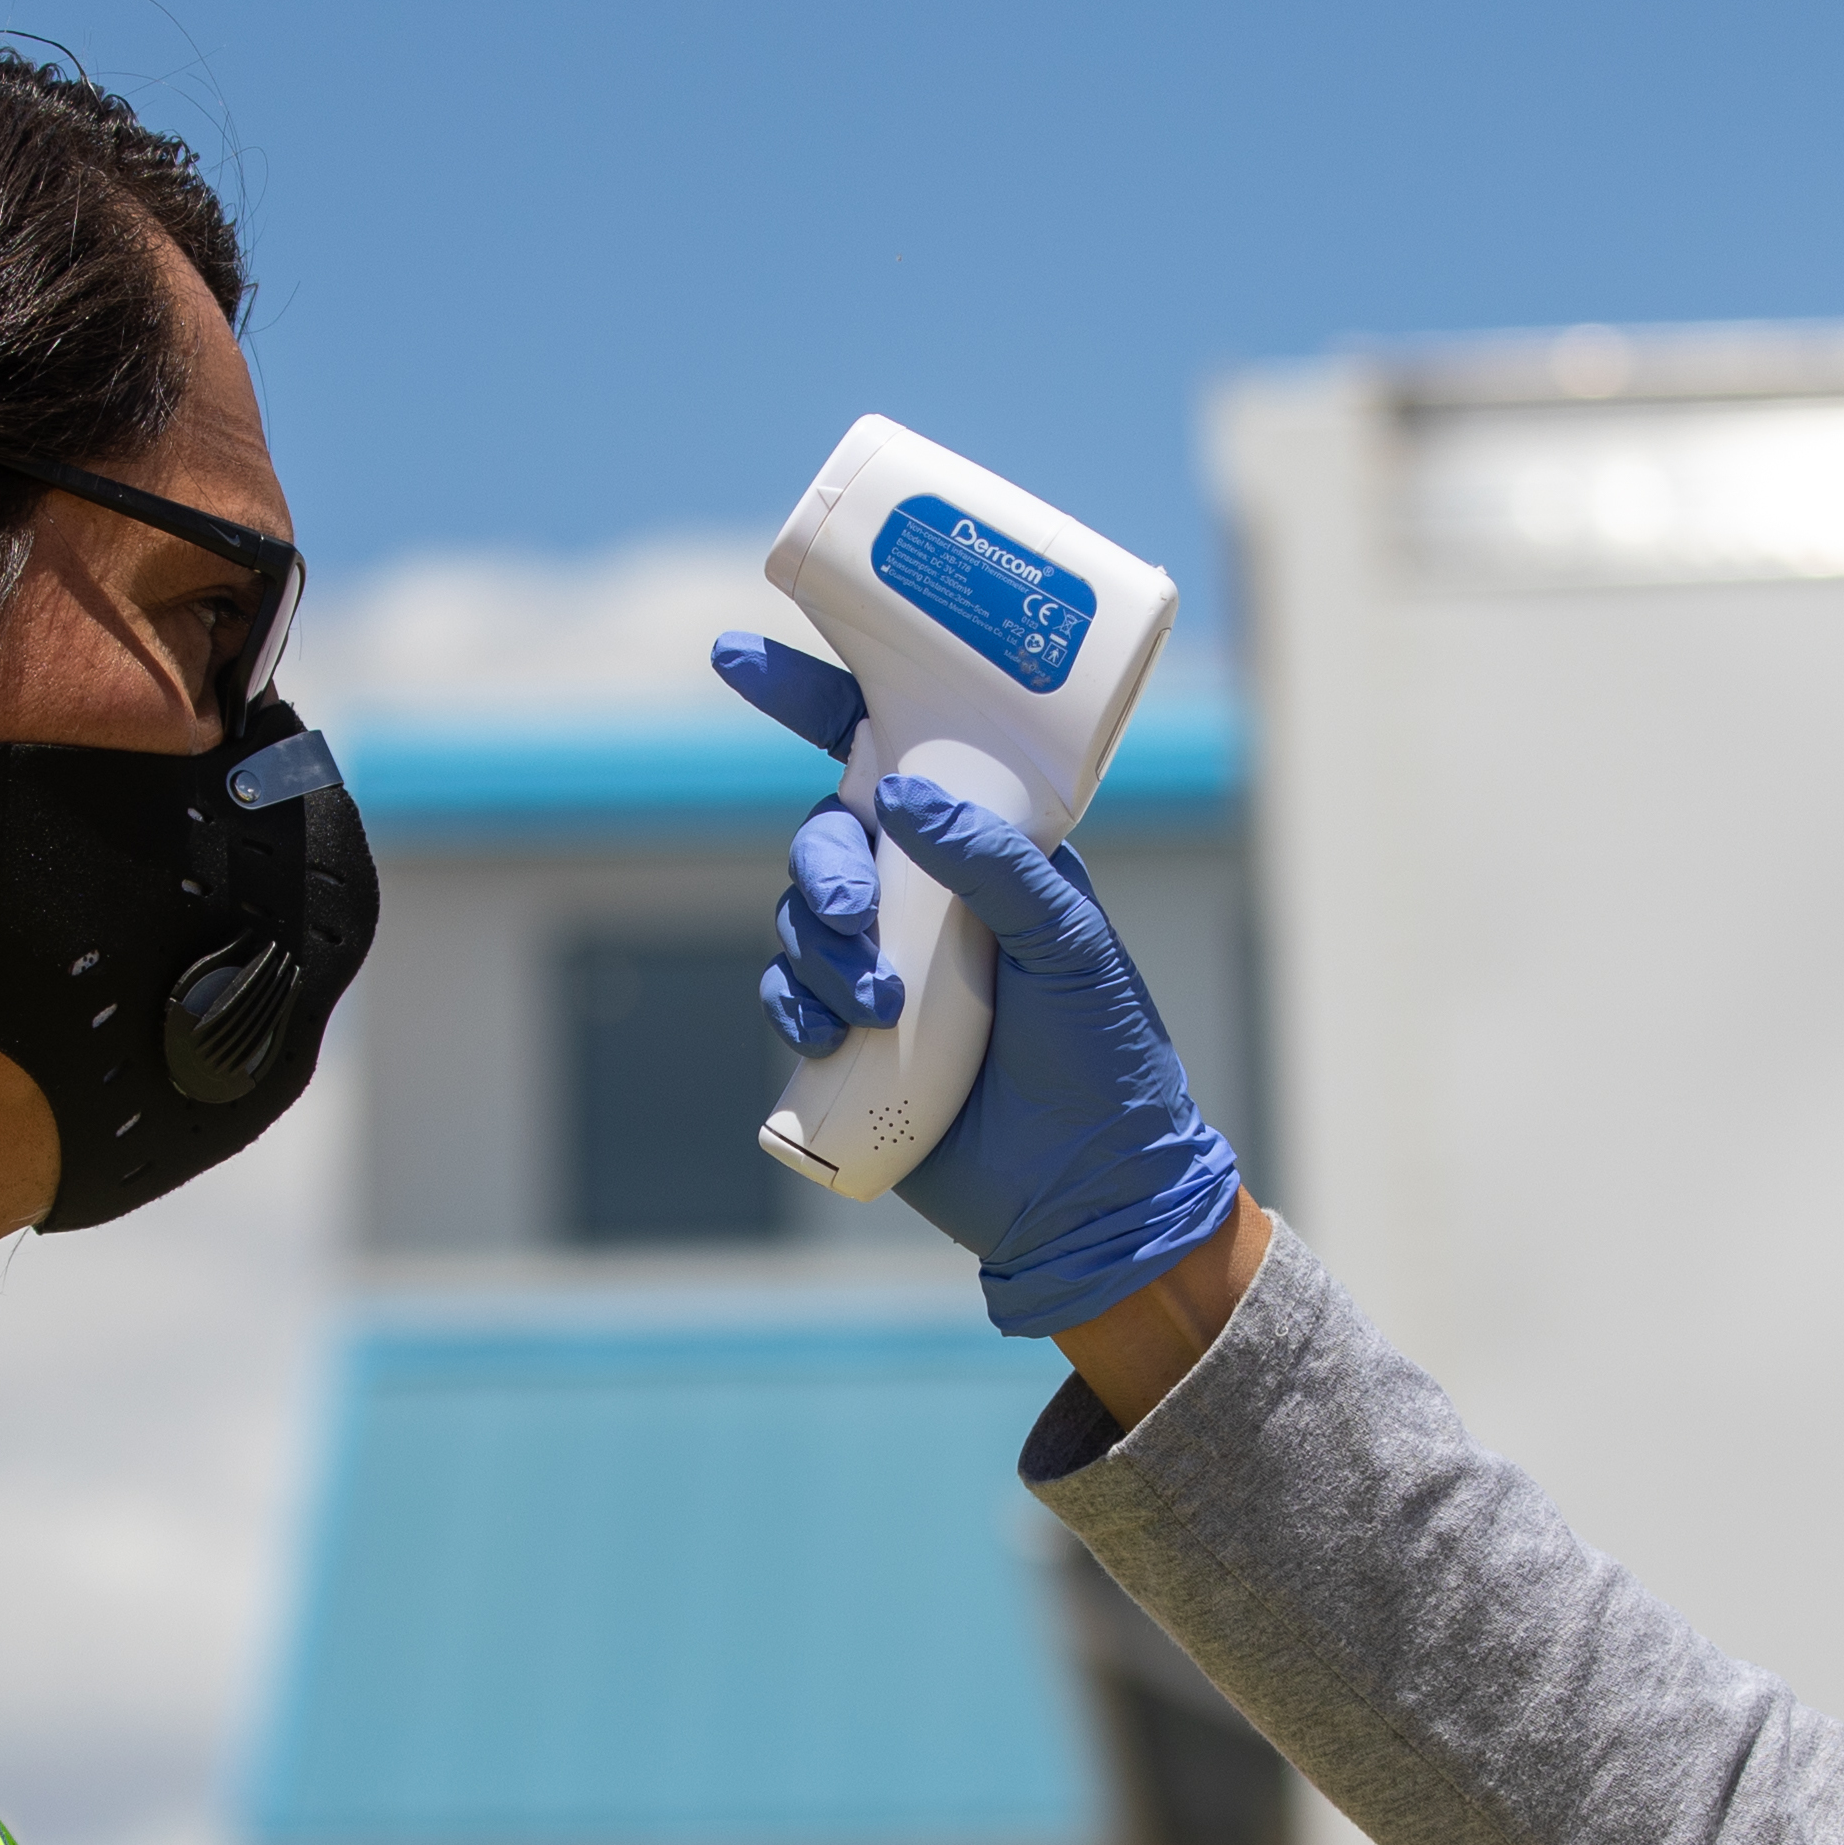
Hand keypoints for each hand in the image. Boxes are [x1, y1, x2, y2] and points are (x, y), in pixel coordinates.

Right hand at [716, 634, 1246, 1342]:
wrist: (1090, 1188)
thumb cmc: (1105, 1053)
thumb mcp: (1071, 941)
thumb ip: (996, 862)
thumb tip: (898, 794)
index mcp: (980, 847)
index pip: (887, 749)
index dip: (810, 699)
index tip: (739, 655)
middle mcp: (924, 895)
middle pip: (824, 835)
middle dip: (819, 867)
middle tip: (852, 918)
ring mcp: (884, 963)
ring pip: (799, 917)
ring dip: (818, 952)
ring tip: (879, 1005)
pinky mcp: (851, 1038)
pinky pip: (786, 996)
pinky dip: (791, 1007)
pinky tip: (825, 1036)